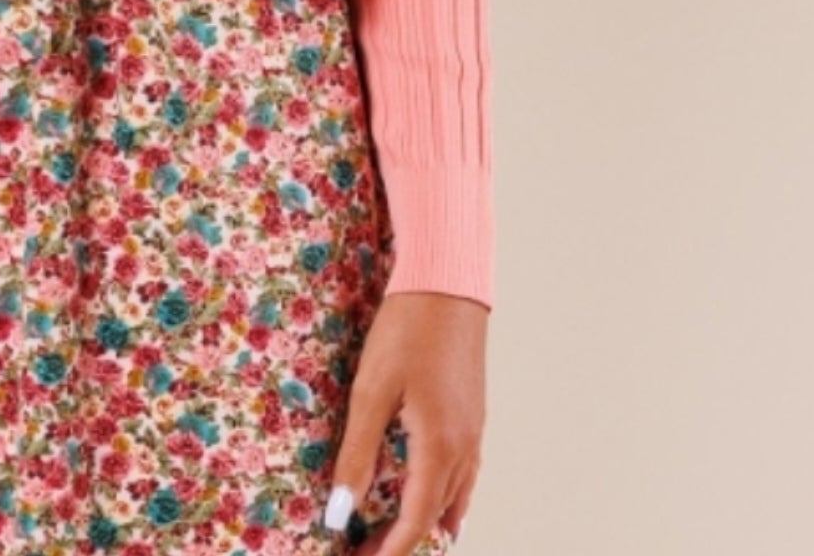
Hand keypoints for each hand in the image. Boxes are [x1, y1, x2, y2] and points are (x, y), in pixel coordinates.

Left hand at [324, 290, 487, 553]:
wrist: (447, 284)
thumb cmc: (405, 332)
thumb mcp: (372, 392)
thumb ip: (357, 455)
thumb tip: (339, 514)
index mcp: (439, 448)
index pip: (416, 523)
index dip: (390, 550)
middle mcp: (465, 448)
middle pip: (436, 517)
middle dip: (402, 541)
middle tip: (363, 550)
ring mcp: (475, 431)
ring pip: (454, 499)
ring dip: (425, 523)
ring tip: (392, 537)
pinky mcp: (474, 414)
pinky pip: (465, 475)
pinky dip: (446, 500)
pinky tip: (437, 503)